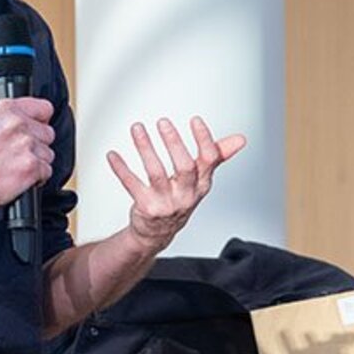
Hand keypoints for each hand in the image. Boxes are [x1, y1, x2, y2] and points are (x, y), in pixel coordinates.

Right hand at [0, 96, 54, 218]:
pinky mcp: (31, 165)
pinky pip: (47, 171)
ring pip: (49, 153)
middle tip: (15, 155)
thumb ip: (13, 118)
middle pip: (49, 133)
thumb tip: (37, 119)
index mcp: (5, 109)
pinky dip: (36, 178)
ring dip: (36, 163)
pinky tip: (17, 177)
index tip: (33, 131)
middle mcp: (16, 123)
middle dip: (37, 146)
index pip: (45, 108)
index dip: (40, 123)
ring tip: (14, 166)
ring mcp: (24, 144)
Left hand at [107, 117, 245, 250]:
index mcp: (201, 185)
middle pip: (183, 167)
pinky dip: (121, 169)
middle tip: (163, 123)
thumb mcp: (200, 180)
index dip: (203, 139)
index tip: (195, 120)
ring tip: (137, 129)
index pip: (208, 161)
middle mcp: (186, 195)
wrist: (158, 232)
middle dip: (173, 143)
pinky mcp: (146, 208)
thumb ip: (217, 156)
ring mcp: (165, 203)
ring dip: (145, 148)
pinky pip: (132, 185)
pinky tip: (112, 155)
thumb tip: (240, 139)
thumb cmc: (180, 199)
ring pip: (156, 173)